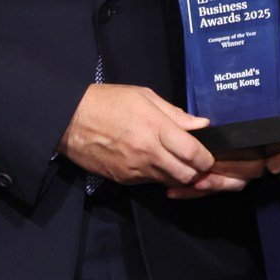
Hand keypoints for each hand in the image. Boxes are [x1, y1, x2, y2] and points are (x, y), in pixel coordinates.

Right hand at [65, 82, 220, 190]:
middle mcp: (147, 152)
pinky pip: (149, 182)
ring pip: (169, 182)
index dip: (207, 158)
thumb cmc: (108, 102)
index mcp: (155, 128)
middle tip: (196, 163)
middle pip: (186, 175)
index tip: (209, 155)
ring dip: (178, 176)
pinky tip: (154, 163)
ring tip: (176, 162)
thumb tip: (201, 125)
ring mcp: (134, 169)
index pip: (193, 153)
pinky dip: (157, 176)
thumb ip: (175, 114)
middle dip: (196, 172)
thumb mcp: (144, 96)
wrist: (70, 119)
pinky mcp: (123, 179)